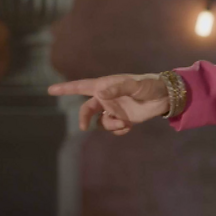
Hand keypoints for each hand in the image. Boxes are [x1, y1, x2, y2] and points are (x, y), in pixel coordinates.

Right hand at [47, 73, 168, 134]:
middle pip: (87, 109)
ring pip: (101, 122)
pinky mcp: (123, 119)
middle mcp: (107, 98)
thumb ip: (118, 88)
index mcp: (106, 86)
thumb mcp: (135, 85)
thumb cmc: (150, 85)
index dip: (66, 88)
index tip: (50, 90)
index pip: (82, 87)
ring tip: (124, 123)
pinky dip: (119, 130)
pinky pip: (114, 129)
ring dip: (109, 125)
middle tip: (83, 127)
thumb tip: (100, 92)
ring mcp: (114, 109)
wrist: (165, 97)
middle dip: (84, 118)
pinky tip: (128, 127)